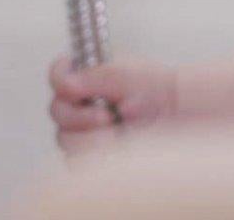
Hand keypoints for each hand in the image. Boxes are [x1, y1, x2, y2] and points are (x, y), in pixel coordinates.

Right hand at [47, 53, 177, 158]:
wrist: (176, 114)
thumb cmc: (155, 88)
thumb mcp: (127, 74)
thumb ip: (95, 76)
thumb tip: (66, 83)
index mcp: (88, 74)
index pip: (59, 72)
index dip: (61, 79)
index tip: (74, 88)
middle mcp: (82, 100)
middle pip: (57, 110)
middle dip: (80, 116)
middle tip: (107, 116)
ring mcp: (83, 127)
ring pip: (65, 138)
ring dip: (91, 136)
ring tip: (118, 130)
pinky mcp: (89, 151)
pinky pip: (77, 159)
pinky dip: (98, 152)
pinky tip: (118, 144)